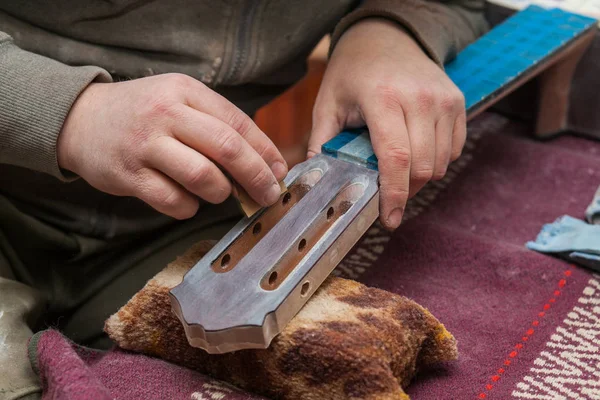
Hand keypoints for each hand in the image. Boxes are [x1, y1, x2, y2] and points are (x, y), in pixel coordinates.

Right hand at [57, 74, 287, 218]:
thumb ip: (217, 125)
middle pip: (228, 148)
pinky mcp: (128, 175)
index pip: (238, 122)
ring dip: (221, 193)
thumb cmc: (143, 114)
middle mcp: (166, 113)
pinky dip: (190, 208)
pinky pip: (174, 201)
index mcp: (186, 92)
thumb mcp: (179, 101)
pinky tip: (188, 201)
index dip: (266, 151)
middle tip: (268, 194)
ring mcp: (145, 145)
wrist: (80, 120)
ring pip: (203, 177)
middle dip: (256, 176)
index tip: (280, 171)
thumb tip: (264, 163)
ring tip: (219, 193)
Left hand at [309, 19, 465, 229]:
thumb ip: (321, 143)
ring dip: (420, 177)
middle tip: (386, 191)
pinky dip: (436, 161)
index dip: (393, 195)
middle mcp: (420, 98)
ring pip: (441, 163)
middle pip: (422, 167)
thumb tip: (315, 180)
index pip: (396, 158)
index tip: (389, 219)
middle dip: (404, 190)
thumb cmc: (353, 71)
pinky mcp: (457, 102)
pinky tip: (415, 151)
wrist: (386, 37)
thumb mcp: (328, 102)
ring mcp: (444, 100)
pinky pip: (454, 150)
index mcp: (384, 98)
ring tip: (397, 167)